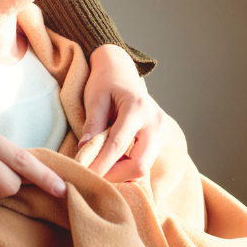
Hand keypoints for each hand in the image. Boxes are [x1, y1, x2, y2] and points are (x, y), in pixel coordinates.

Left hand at [80, 45, 168, 181]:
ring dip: (121, 173)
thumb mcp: (94, 99)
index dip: (100, 164)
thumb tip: (85, 153)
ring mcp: (163, 131)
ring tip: (100, 165)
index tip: (84, 174)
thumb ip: (92, 126)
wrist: (121, 70)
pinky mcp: (162, 138)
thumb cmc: (105, 82)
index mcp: (137, 108)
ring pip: (144, 167)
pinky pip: (147, 161)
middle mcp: (155, 121)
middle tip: (92, 175)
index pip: (118, 146)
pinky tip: (113, 161)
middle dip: (114, 175)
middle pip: (139, 165)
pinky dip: (128, 167)